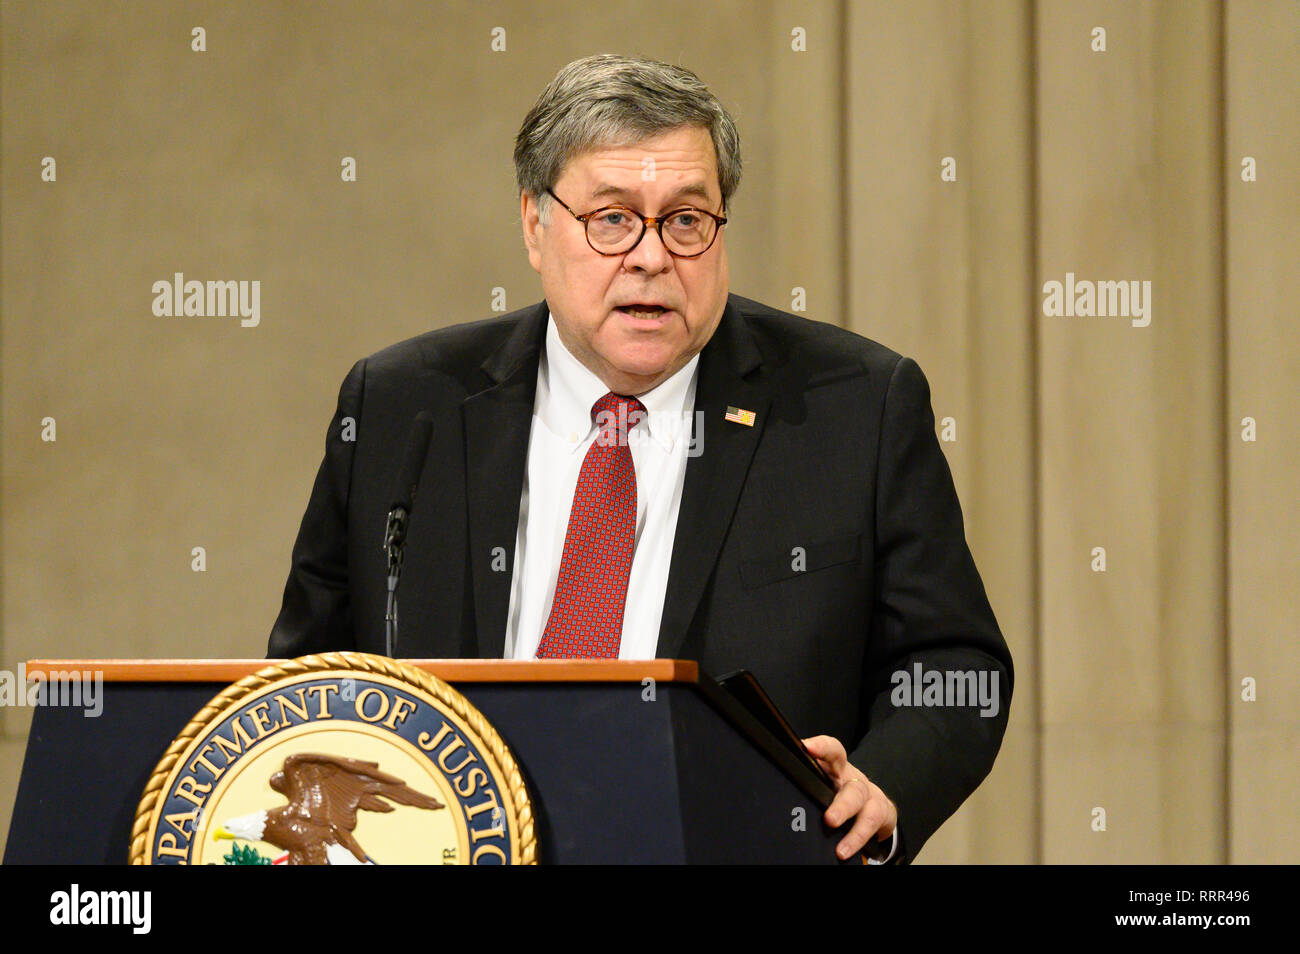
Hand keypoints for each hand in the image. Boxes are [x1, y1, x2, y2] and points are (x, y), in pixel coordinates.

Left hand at [802, 734, 896, 861]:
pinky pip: (871, 824)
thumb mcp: (824, 781)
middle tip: (829, 820)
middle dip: (842, 805)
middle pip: (853, 787)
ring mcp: (868, 795)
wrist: (875, 805)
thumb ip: (808, 779)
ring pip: (865, 809)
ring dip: (854, 829)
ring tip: (841, 849)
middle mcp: (854, 779)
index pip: (833, 751)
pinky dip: (858, 839)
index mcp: (837, 768)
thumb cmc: (838, 791)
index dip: (822, 747)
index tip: (806, 748)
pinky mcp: (879, 812)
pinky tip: (846, 852)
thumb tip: (774, 787)